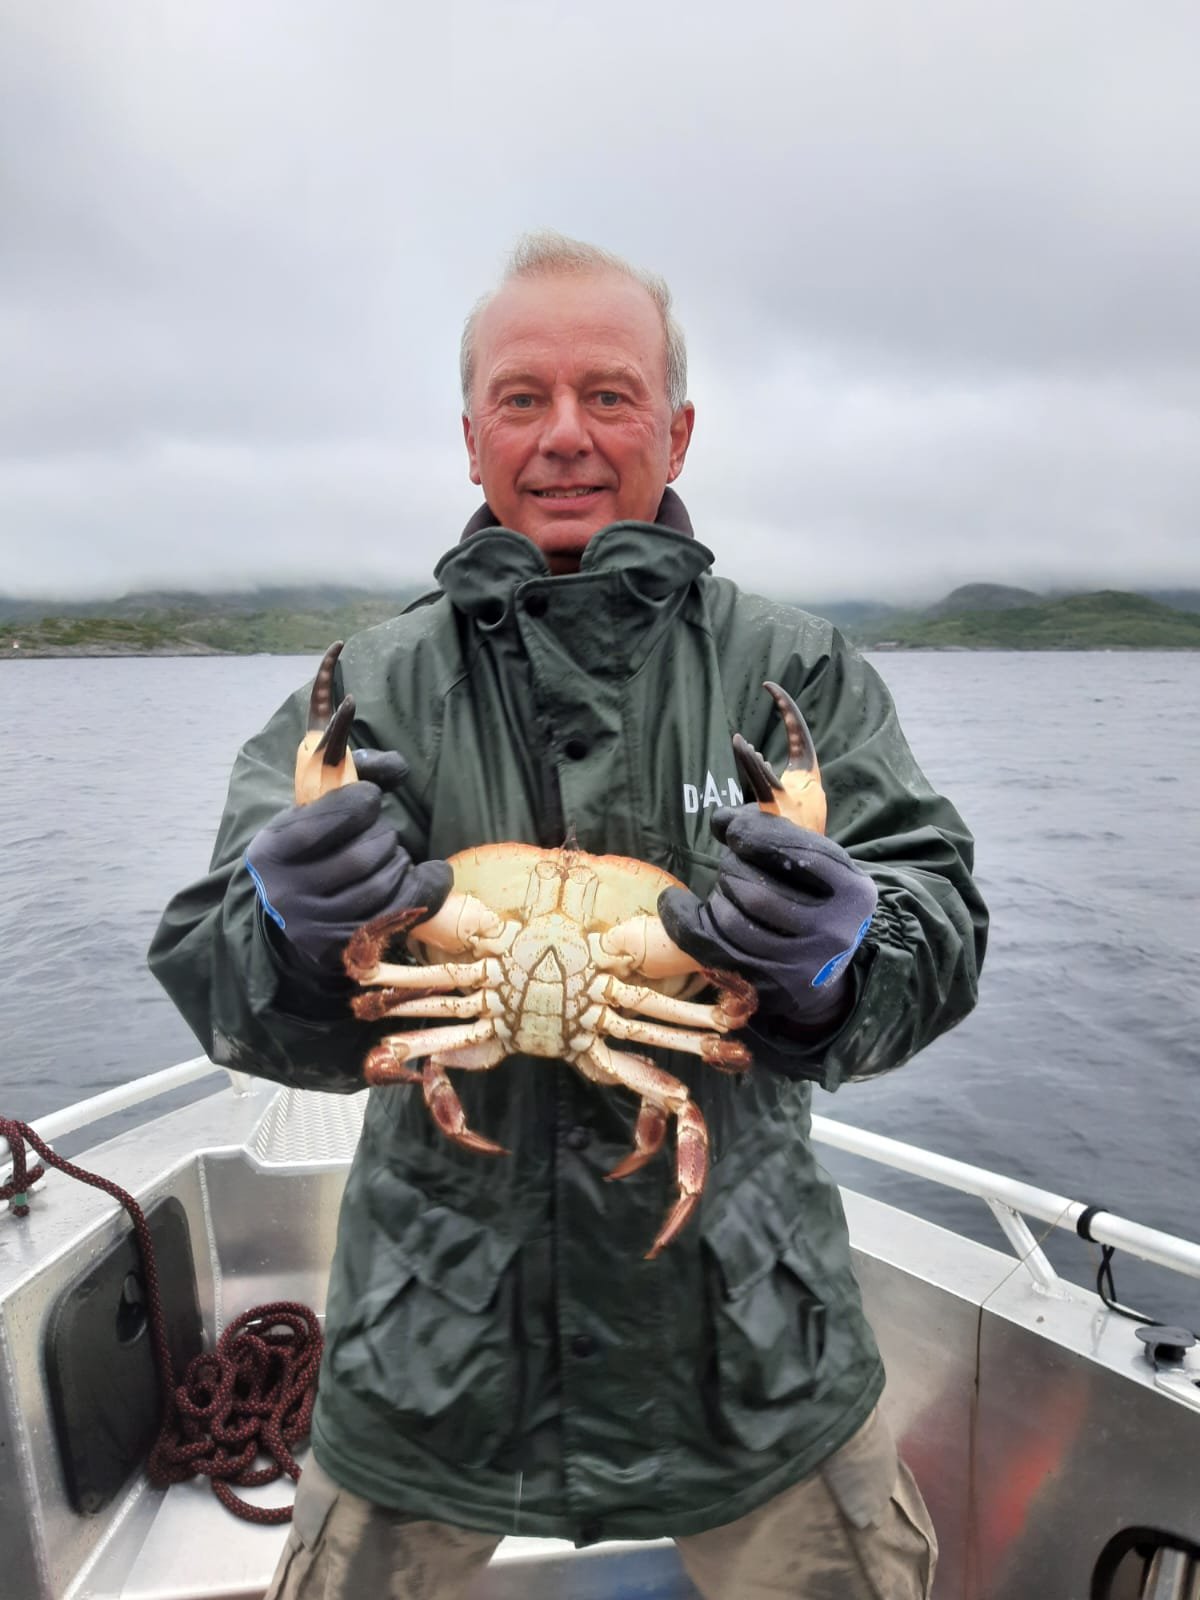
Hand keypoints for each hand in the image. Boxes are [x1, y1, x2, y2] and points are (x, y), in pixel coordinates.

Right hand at [244, 751, 451, 971]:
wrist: (292, 909)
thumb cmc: (313, 847)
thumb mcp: (316, 807)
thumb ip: (358, 773)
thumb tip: (399, 767)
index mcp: (272, 850)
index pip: (331, 819)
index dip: (362, 801)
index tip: (370, 799)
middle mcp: (286, 893)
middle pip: (364, 856)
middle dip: (386, 837)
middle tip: (382, 835)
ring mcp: (314, 927)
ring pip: (383, 886)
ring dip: (401, 864)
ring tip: (393, 858)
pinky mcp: (341, 949)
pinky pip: (397, 915)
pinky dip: (422, 889)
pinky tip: (425, 875)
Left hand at [658, 806, 876, 1030]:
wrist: (825, 977)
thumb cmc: (815, 905)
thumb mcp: (818, 868)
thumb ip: (778, 835)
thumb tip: (721, 818)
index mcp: (854, 893)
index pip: (798, 854)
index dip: (755, 835)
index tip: (732, 830)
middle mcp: (832, 933)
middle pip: (757, 889)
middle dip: (731, 867)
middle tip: (731, 866)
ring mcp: (799, 966)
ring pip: (732, 919)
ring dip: (716, 895)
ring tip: (723, 890)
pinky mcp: (766, 988)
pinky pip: (711, 947)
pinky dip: (683, 919)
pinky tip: (675, 901)